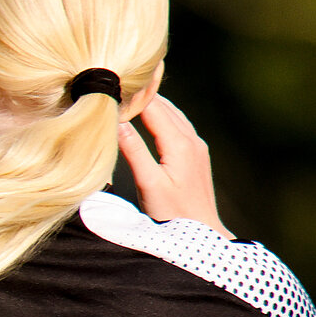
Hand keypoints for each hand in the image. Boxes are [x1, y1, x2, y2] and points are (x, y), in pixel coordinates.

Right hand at [118, 96, 231, 238]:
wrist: (204, 232)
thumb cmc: (174, 214)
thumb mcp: (149, 184)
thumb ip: (133, 152)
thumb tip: (117, 123)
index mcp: (180, 144)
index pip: (153, 107)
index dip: (133, 94)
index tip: (112, 84)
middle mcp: (192, 140)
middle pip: (164, 106)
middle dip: (141, 94)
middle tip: (116, 84)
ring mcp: (197, 146)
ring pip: (172, 113)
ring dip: (151, 103)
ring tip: (128, 94)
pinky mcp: (197, 154)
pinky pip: (178, 124)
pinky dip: (161, 116)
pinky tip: (148, 117)